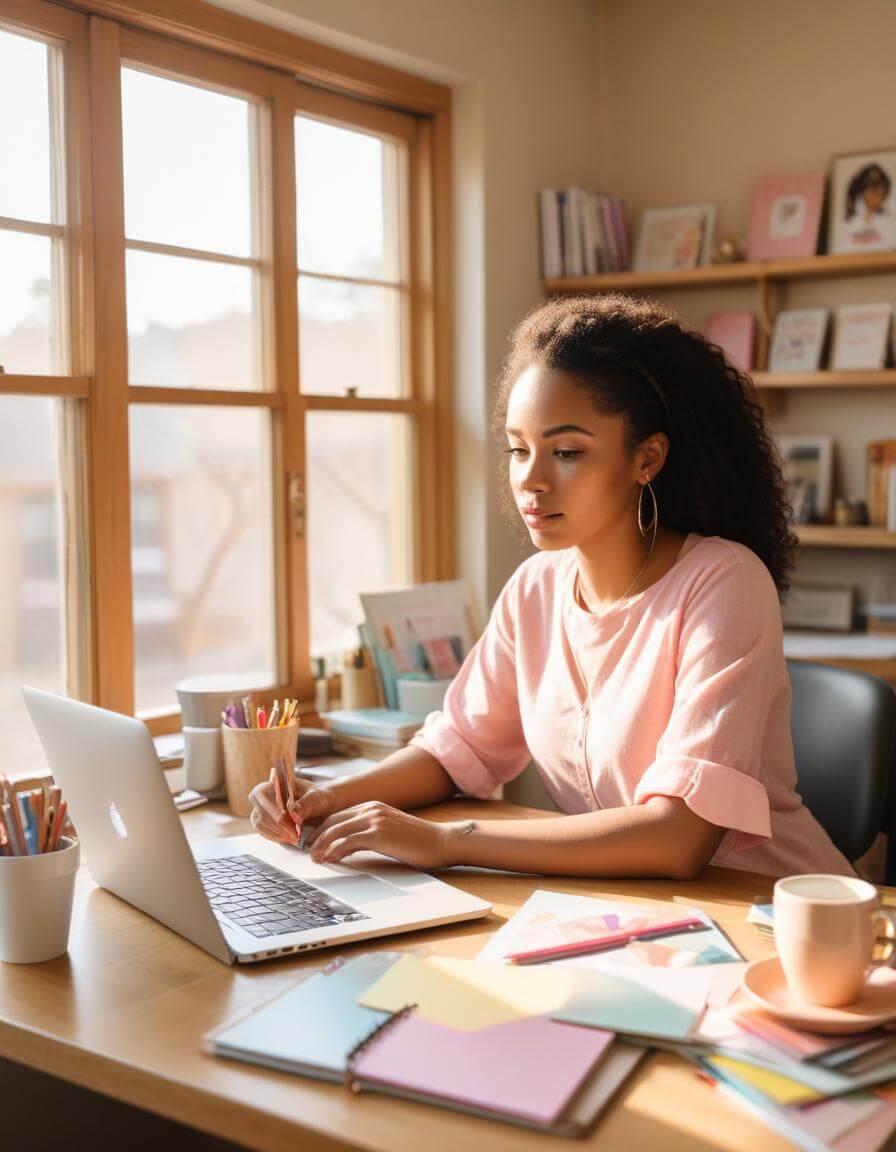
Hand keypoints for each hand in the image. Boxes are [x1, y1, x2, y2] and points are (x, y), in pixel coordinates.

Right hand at [248, 768, 334, 846]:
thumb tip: (294, 812)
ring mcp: (262, 808)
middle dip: (276, 824)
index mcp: (275, 782)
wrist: (321, 807)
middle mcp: (265, 794)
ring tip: (294, 838)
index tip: (285, 819)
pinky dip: (275, 837)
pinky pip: (262, 831)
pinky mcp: (265, 821)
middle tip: (294, 834)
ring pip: (259, 822)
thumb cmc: (318, 798)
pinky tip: (288, 839)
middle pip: (259, 810)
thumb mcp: (316, 798)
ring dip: (275, 833)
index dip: (271, 807)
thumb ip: (306, 804)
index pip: (261, 793)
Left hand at [304, 801, 454, 870]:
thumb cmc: (418, 841)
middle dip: (317, 837)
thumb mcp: (390, 832)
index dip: (322, 829)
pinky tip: (329, 859)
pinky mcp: (378, 833)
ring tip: (313, 858)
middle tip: (307, 851)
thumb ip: (370, 834)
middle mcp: (371, 809)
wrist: (441, 841)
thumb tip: (349, 846)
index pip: (338, 816)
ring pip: (337, 831)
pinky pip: (348, 842)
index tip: (313, 843)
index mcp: (373, 807)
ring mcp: (374, 820)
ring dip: (321, 845)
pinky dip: (335, 850)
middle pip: (333, 821)